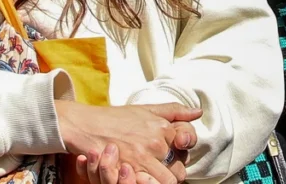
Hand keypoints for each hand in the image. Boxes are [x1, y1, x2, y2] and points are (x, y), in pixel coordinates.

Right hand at [56, 101, 200, 183]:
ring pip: (167, 182)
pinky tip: (141, 179)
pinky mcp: (128, 170)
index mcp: (162, 127)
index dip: (183, 150)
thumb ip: (174, 111)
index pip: (187, 144)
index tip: (174, 151)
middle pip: (179, 170)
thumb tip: (198, 112)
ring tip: (152, 176)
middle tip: (161, 168)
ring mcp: (142, 159)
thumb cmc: (117, 118)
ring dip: (162, 181)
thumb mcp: (147, 109)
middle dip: (173, 171)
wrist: (87, 125)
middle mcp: (155, 143)